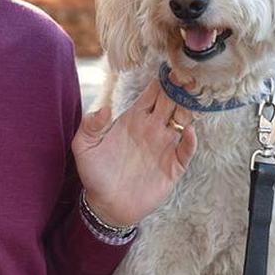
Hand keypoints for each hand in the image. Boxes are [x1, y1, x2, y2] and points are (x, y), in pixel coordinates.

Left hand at [71, 75, 197, 227]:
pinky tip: (188, 132)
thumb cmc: (94, 174)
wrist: (106, 205)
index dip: (162, 81)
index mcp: (133, 119)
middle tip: (187, 76)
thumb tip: (104, 108)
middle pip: (172, 101)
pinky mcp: (173, 166)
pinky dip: (191, 139)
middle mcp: (152, 128)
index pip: (153, 93)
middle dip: (181, 88)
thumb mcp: (84, 148)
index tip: (170, 69)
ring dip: (189, 109)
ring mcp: (164, 146)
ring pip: (184, 120)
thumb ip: (90, 126)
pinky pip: (187, 149)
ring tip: (190, 100)